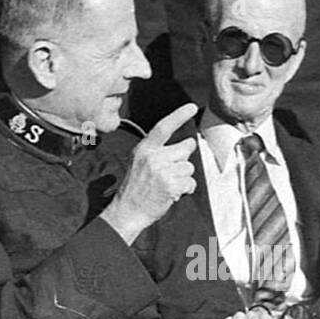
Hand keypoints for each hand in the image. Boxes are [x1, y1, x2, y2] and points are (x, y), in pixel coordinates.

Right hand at [101, 102, 198, 243]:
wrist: (128, 211)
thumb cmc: (136, 189)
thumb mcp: (140, 162)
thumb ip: (158, 152)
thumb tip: (186, 145)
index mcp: (144, 149)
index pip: (163, 127)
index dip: (179, 115)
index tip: (192, 107)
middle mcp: (153, 157)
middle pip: (185, 148)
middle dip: (184, 159)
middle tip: (172, 170)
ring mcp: (162, 171)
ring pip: (189, 167)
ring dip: (184, 178)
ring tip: (169, 185)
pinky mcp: (170, 185)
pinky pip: (190, 182)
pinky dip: (186, 189)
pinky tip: (173, 193)